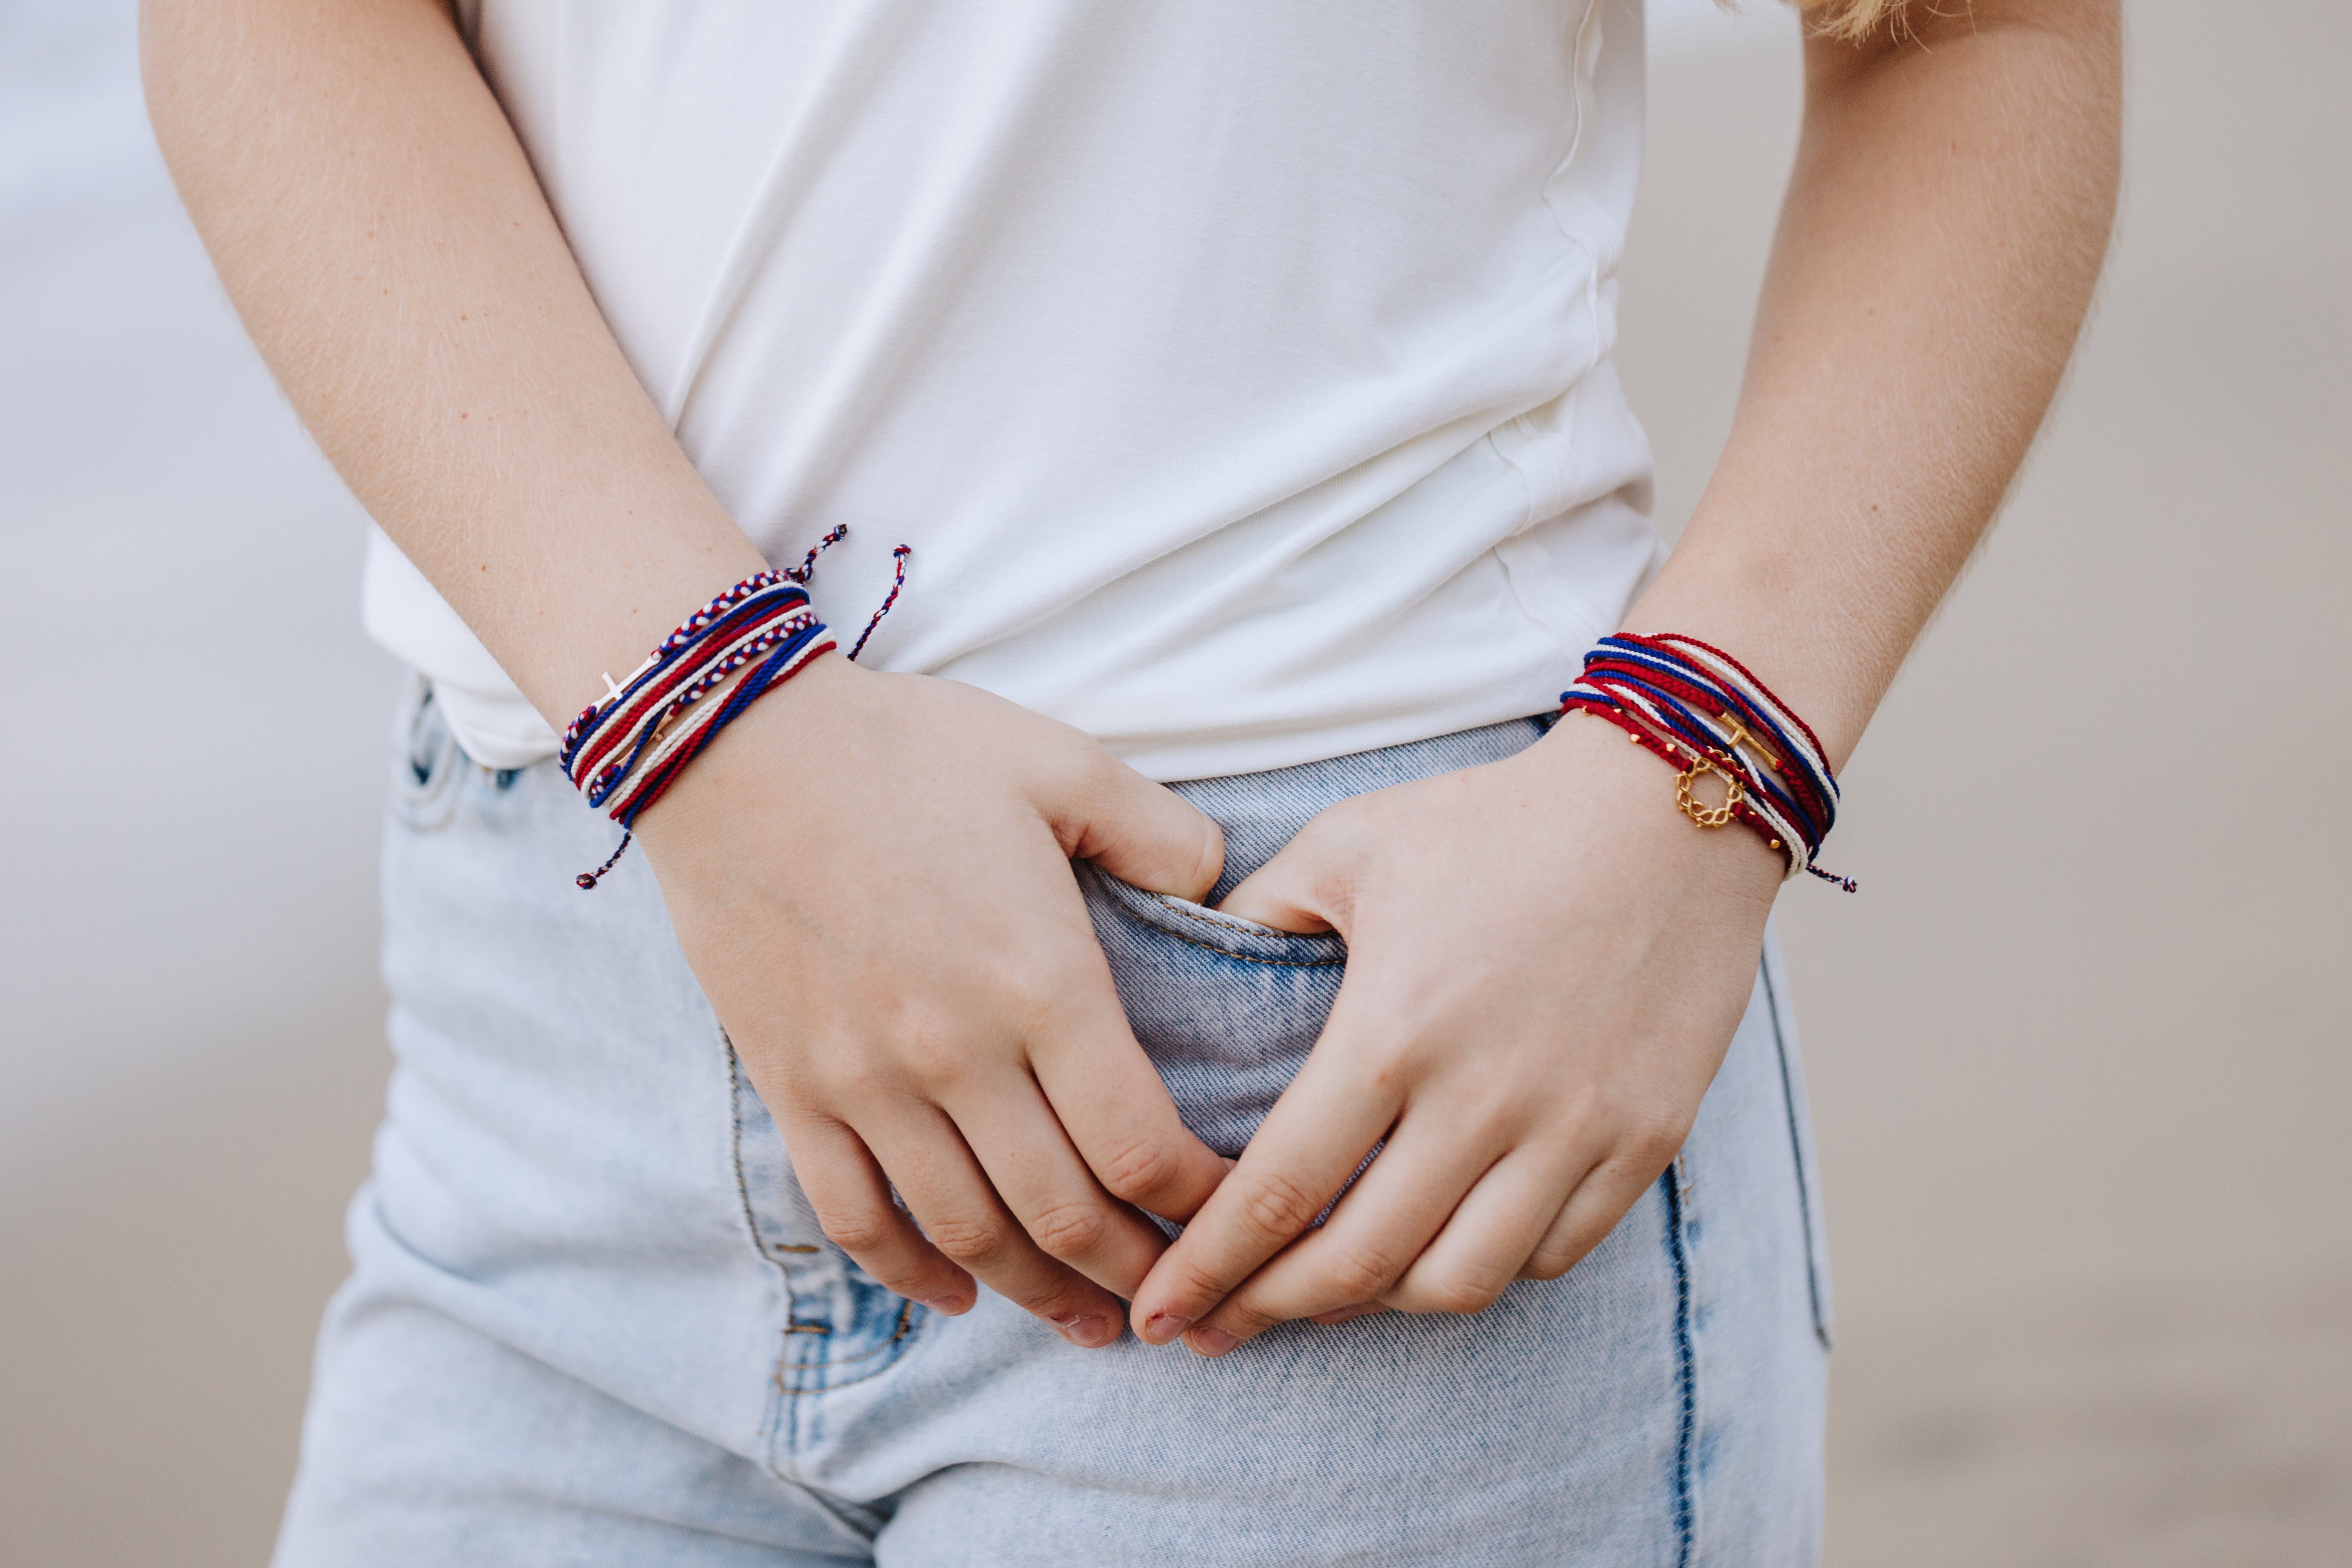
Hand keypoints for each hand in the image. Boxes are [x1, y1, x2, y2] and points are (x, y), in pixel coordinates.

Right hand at [633, 655, 1230, 1347]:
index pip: (1140, 1145)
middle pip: (1065, 1215)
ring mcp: (865, 1082)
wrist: (733, 744)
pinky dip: (909, 1273)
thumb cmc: (907, 747)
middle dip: (1137, 1274)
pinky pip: (855, 1215)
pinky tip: (955, 1296)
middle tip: (1182, 1298)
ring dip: (1037, 1293)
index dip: (1201, 1201)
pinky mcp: (794, 1088)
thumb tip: (1221, 889)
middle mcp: (956, 1054)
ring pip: (967, 1234)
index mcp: (1039, 982)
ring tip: (1092, 1323)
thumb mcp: (1062, 763)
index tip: (1235, 1212)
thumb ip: (1162, 833)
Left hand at [1127, 711, 1782, 1354]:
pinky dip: (1487, 1269)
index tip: (1157, 1312)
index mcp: (1394, 1029)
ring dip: (1379, 1304)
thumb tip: (1191, 961)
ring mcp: (1577, 1127)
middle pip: (1360, 1263)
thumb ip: (1259, 915)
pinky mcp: (1646, 1138)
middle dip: (1271, 1310)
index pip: (1279, 1190)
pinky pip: (1554, 1253)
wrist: (1670, 803)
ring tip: (1327, 1292)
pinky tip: (1440, 1249)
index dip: (1208, 1267)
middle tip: (1215, 1328)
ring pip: (1461, 1282)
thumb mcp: (1348, 843)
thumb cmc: (1495, 819)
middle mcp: (1485, 1098)